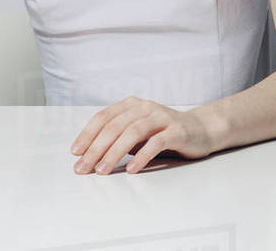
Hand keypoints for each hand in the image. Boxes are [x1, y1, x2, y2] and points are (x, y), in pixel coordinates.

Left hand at [69, 96, 218, 174]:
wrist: (200, 130)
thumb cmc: (163, 134)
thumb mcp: (136, 134)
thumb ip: (117, 138)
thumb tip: (89, 156)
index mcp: (131, 105)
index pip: (103, 117)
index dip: (87, 134)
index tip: (76, 153)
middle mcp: (144, 107)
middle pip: (114, 126)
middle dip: (96, 148)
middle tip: (84, 167)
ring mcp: (161, 117)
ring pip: (132, 132)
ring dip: (114, 153)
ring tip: (103, 170)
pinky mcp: (176, 131)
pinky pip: (155, 143)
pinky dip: (141, 156)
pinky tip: (131, 169)